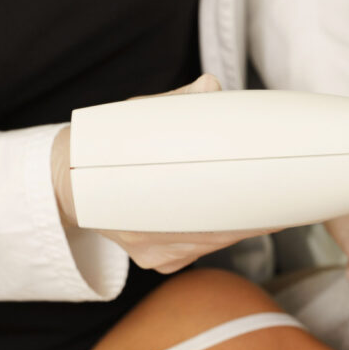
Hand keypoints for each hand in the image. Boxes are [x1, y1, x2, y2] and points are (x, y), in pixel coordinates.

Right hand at [51, 74, 274, 273]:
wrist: (66, 182)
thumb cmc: (106, 146)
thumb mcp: (133, 117)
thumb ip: (175, 104)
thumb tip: (209, 87)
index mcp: (140, 202)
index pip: (203, 214)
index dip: (243, 211)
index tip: (273, 201)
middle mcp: (146, 239)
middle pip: (214, 236)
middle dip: (251, 220)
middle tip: (283, 204)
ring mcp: (152, 255)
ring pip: (209, 245)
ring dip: (239, 229)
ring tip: (270, 211)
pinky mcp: (156, 262)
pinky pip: (196, 251)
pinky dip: (218, 236)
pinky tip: (237, 223)